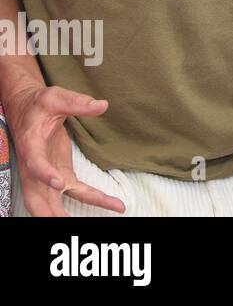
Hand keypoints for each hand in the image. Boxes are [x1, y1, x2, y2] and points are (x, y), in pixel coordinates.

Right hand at [5, 84, 124, 215]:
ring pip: (52, 202)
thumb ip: (77, 103)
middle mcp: (35, 166)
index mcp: (31, 146)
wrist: (28, 110)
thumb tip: (101, 105)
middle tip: (63, 222)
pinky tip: (114, 205)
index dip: (44, 175)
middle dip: (47, 213)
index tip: (58, 182)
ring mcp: (47, 175)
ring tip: (90, 225)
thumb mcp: (56, 98)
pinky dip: (93, 200)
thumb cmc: (40, 104)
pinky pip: (76, 192)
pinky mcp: (61, 175)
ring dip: (67, 215)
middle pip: (35, 196)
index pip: (35, 164)